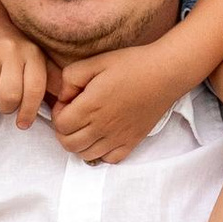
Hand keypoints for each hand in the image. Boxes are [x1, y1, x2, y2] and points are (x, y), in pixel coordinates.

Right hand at [0, 26, 53, 127]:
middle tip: (5, 104)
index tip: (23, 123)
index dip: (29, 111)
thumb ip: (51, 79)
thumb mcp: (35, 59)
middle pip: (10, 96)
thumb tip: (66, 101)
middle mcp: (11, 49)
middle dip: (7, 108)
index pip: (35, 89)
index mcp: (32, 53)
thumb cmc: (13, 50)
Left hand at [51, 36, 190, 167]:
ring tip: (87, 125)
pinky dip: (101, 152)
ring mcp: (118, 138)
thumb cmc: (131, 64)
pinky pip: (109, 160)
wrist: (165, 73)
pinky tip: (103, 136)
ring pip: (85, 155)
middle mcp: (102, 127)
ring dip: (80, 143)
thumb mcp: (95, 61)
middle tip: (74, 115)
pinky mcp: (132, 142)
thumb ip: (70, 78)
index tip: (68, 102)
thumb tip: (64, 97)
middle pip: (68, 144)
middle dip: (64, 131)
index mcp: (90, 106)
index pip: (60, 125)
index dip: (58, 113)